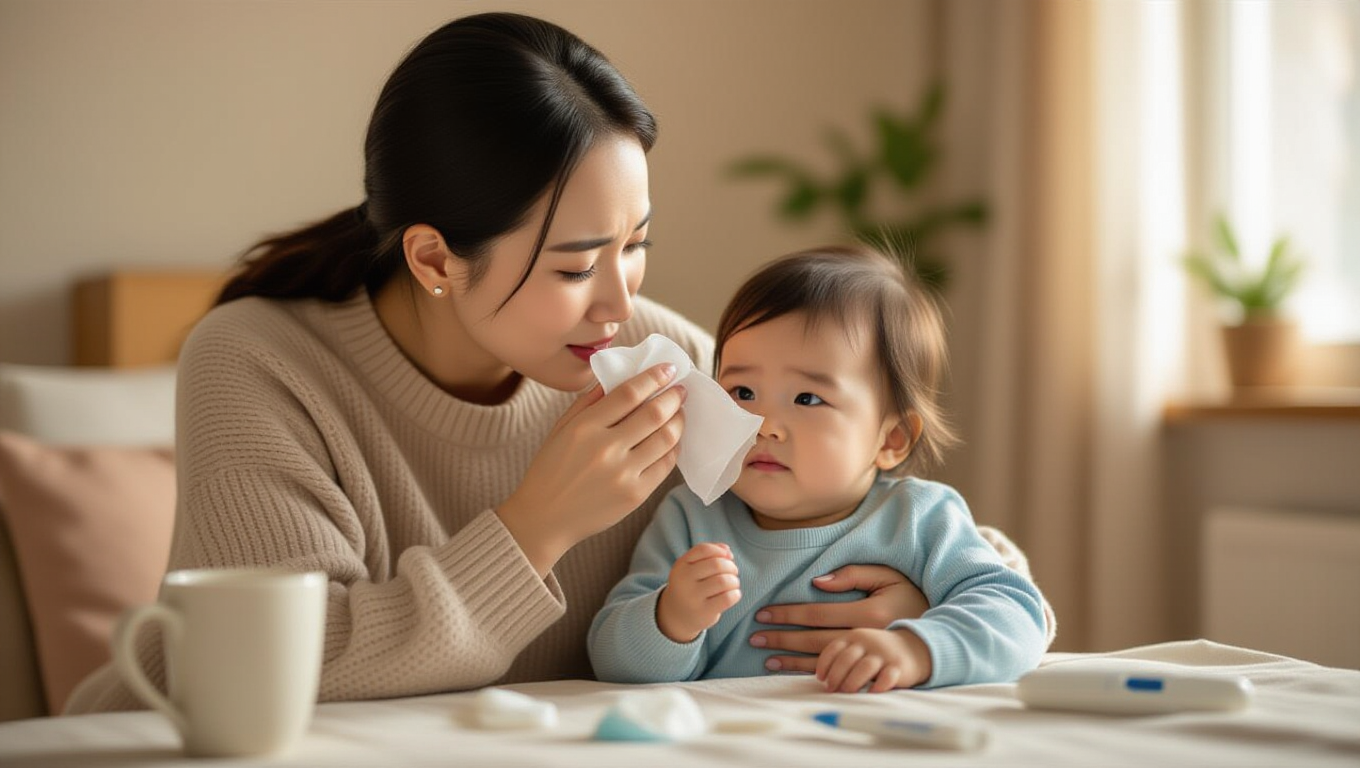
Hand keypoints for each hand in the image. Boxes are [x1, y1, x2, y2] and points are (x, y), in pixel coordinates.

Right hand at [496, 363, 686, 574]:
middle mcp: (606, 449)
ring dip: (678, 421)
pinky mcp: (635, 495)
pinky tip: (671, 439)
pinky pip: (665, 465)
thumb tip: (619, 377)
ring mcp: (623, 474)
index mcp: (585, 428)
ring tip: (679, 413)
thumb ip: (588, 401)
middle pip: (654, 414)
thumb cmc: (550, 469)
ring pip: (666, 438)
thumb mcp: (560, 429)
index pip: (629, 394)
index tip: (668, 369)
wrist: (544, 518)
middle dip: (673, 397)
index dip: (653, 377)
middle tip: (681, 389)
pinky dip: (673, 448)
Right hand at [656, 542, 740, 642]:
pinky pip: (727, 598)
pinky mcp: (703, 612)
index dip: (720, 551)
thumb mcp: (692, 567)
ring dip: (734, 581)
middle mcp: (684, 580)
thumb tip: (728, 550)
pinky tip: (733, 594)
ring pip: (723, 581)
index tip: (727, 557)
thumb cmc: (691, 586)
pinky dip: (735, 594)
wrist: (676, 615)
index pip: (704, 549)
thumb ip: (709, 554)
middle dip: (731, 566)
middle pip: (716, 564)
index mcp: (681, 565)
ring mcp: (692, 597)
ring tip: (733, 583)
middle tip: (733, 572)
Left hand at [750, 564, 927, 673]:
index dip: (789, 614)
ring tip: (767, 660)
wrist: (939, 634)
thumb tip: (817, 581)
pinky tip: (793, 672)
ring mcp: (868, 658)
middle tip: (754, 639)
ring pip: (822, 660)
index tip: (763, 614)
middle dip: (782, 639)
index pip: (818, 613)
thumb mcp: (887, 577)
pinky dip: (811, 672)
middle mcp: (866, 638)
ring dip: (792, 660)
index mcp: (867, 613)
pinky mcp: (871, 672)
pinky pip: (836, 672)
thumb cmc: (910, 597)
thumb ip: (853, 574)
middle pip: (814, 640)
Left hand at [815, 628, 930, 692]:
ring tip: (846, 692)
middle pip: (846, 658)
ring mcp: (884, 654)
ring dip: (852, 682)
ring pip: (864, 667)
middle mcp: (868, 642)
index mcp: (855, 636)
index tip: (821, 678)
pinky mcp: (898, 666)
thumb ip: (843, 656)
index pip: (834, 648)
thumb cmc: (877, 652)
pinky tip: (870, 693)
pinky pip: (887, 677)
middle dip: (836, 676)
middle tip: (831, 689)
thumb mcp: (859, 647)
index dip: (824, 664)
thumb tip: (822, 680)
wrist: (913, 648)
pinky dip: (877, 686)